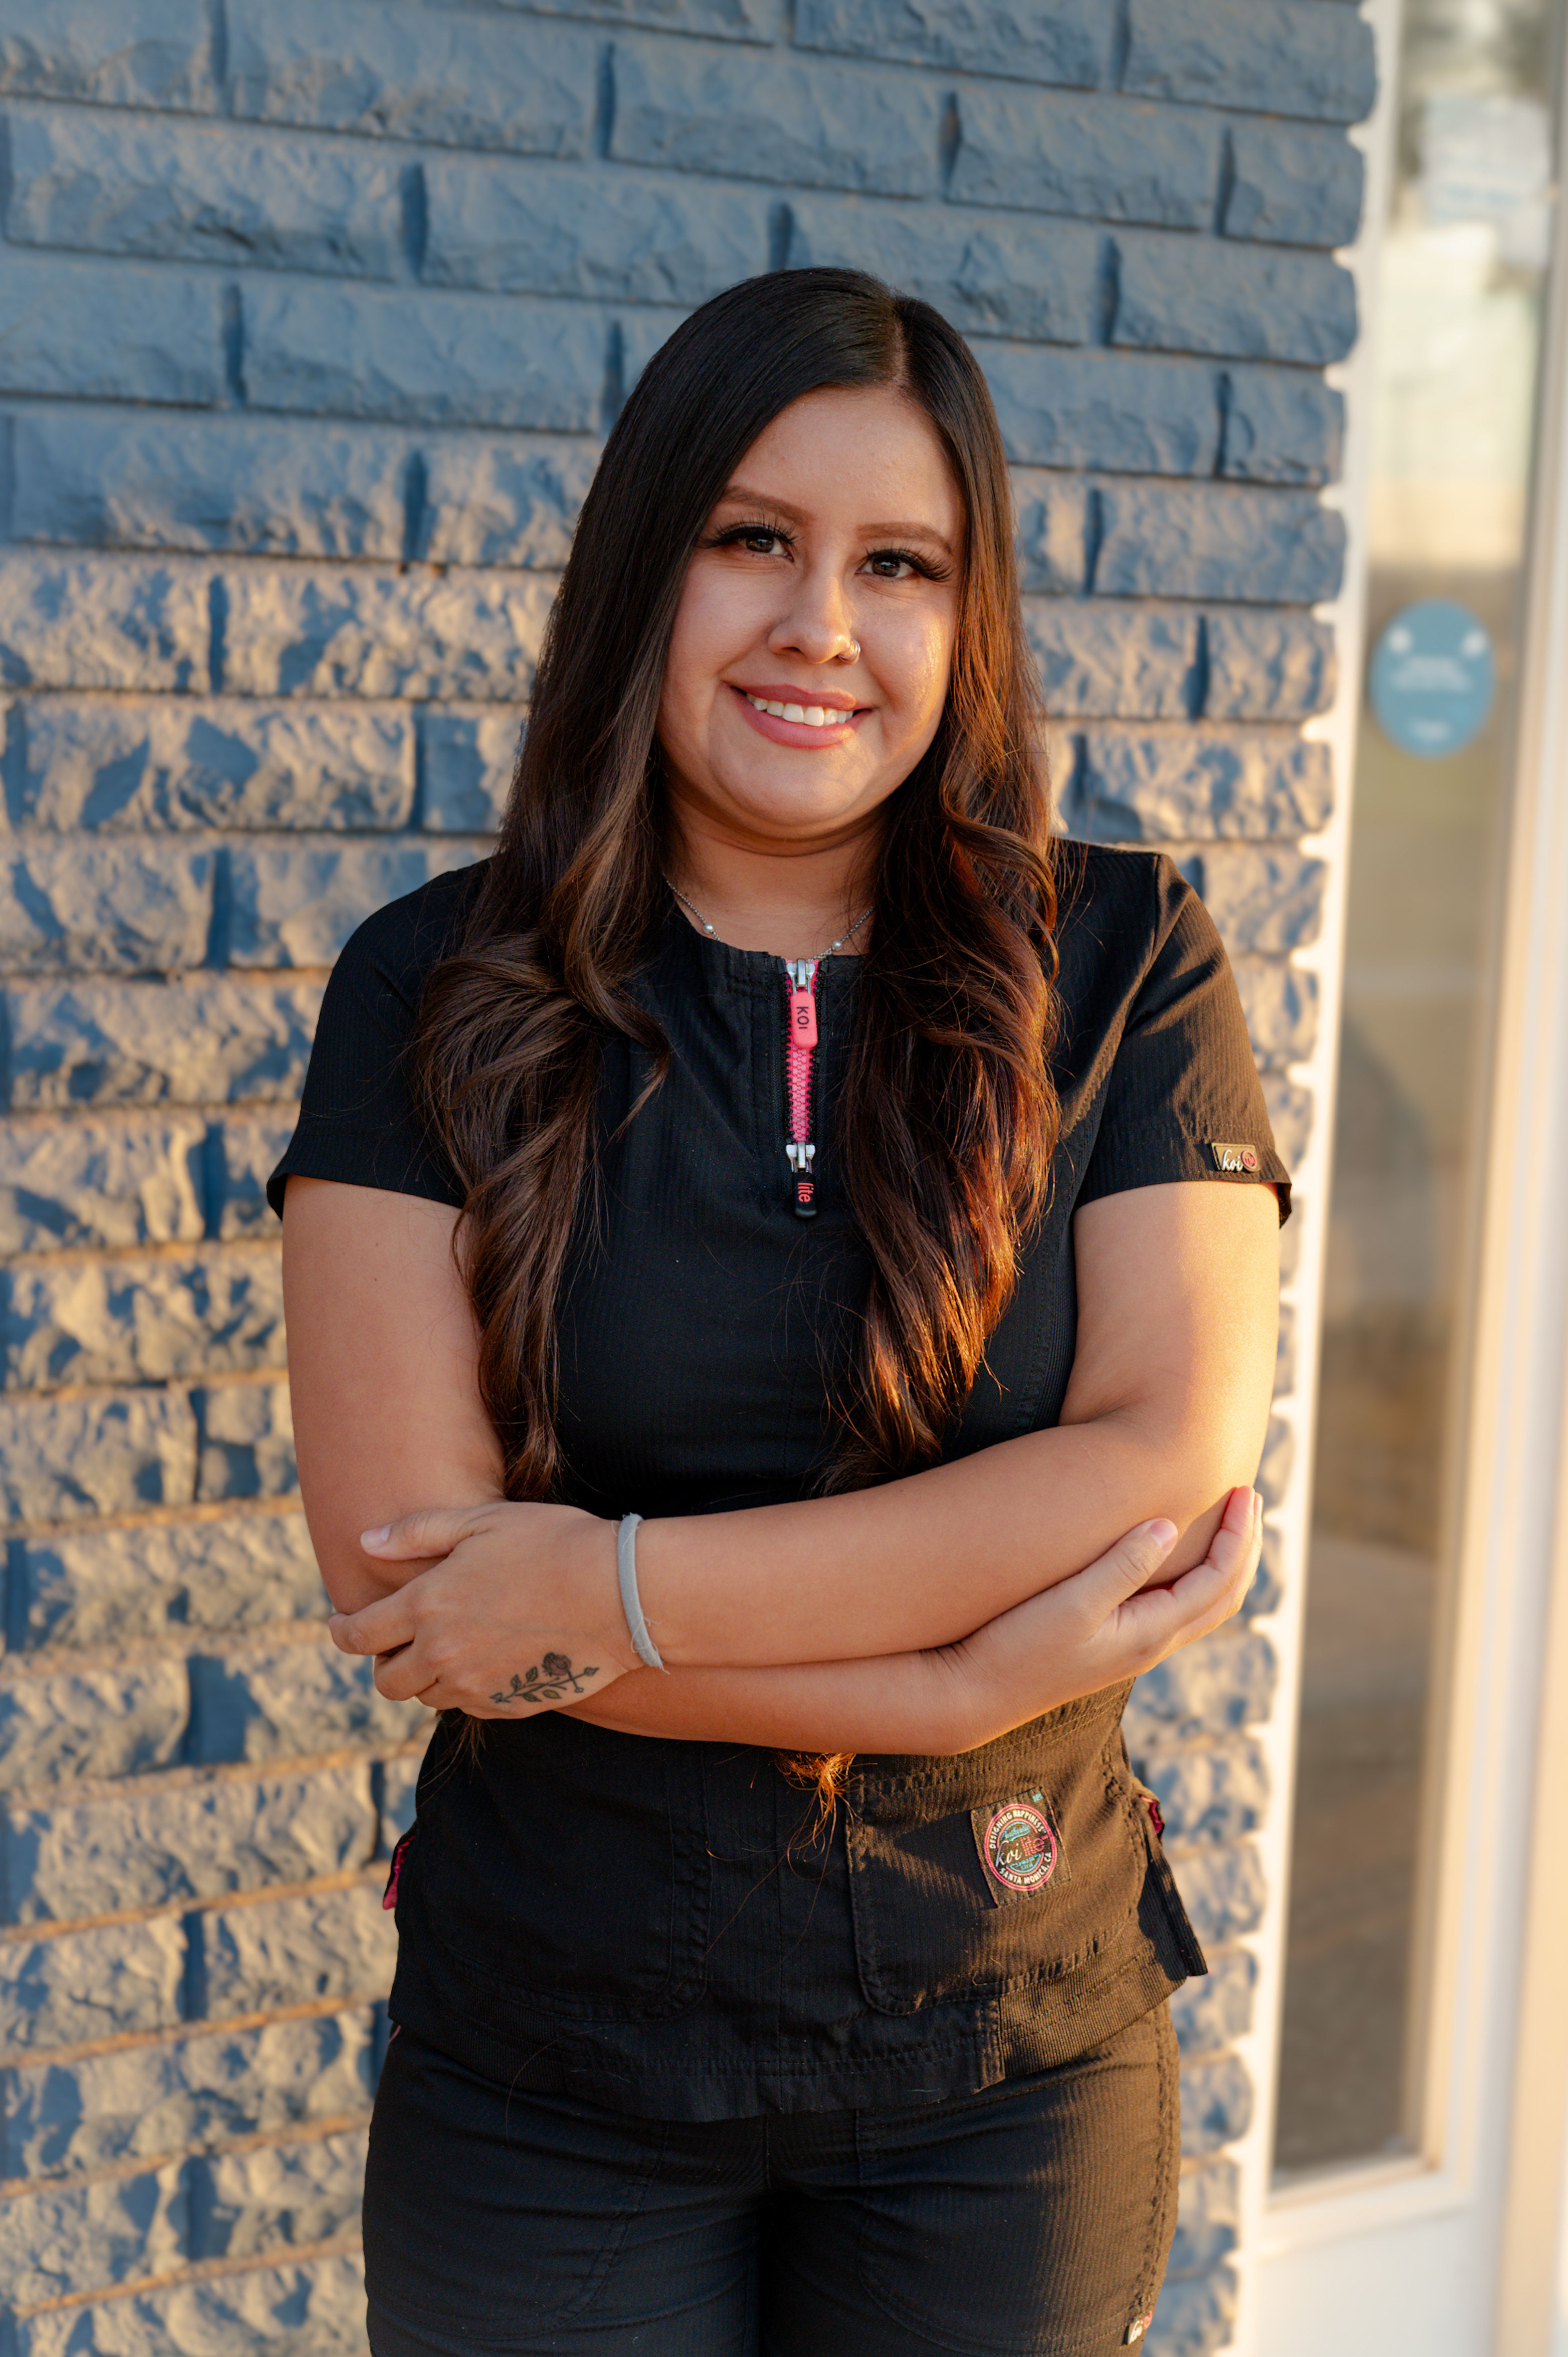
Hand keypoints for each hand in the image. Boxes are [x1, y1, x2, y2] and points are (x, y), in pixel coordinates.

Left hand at [326, 1501, 637, 1715]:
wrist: (619, 1595)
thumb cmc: (553, 1544)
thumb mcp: (481, 1521)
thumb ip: (417, 1532)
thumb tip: (365, 1541)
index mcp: (427, 1605)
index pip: (360, 1635)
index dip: (342, 1631)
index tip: (339, 1625)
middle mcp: (442, 1654)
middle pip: (387, 1681)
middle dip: (383, 1663)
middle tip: (396, 1644)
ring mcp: (475, 1686)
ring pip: (426, 1697)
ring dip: (425, 1677)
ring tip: (446, 1651)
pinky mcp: (509, 1705)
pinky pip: (469, 1707)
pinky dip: (466, 1690)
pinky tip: (487, 1662)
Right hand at [952, 1486, 1261, 1733]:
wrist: (976, 1694)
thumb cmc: (1018, 1647)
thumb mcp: (1071, 1603)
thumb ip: (1121, 1566)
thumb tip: (1168, 1526)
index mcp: (1151, 1632)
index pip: (1219, 1579)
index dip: (1238, 1534)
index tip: (1241, 1489)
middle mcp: (1152, 1643)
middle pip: (1225, 1594)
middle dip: (1245, 1545)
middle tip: (1249, 1496)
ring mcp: (1135, 1647)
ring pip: (1205, 1605)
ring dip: (1226, 1562)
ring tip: (1229, 1523)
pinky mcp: (1115, 1644)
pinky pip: (1179, 1609)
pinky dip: (1198, 1577)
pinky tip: (1178, 1558)